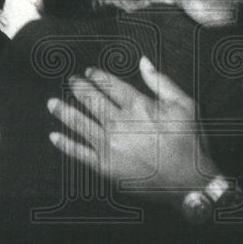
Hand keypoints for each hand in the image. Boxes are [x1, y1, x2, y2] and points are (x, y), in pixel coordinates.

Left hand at [47, 56, 218, 200]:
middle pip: (92, 100)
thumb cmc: (189, 142)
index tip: (89, 72)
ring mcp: (110, 145)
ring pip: (80, 123)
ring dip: (64, 112)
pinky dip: (66, 145)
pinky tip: (55, 137)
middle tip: (70, 82)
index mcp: (138, 106)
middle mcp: (120, 123)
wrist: (188, 182)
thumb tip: (143, 61)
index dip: (97, 77)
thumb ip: (161, 82)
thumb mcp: (184, 105)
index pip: (111, 85)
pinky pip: (80, 153)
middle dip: (79, 89)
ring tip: (52, 103)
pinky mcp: (105, 166)